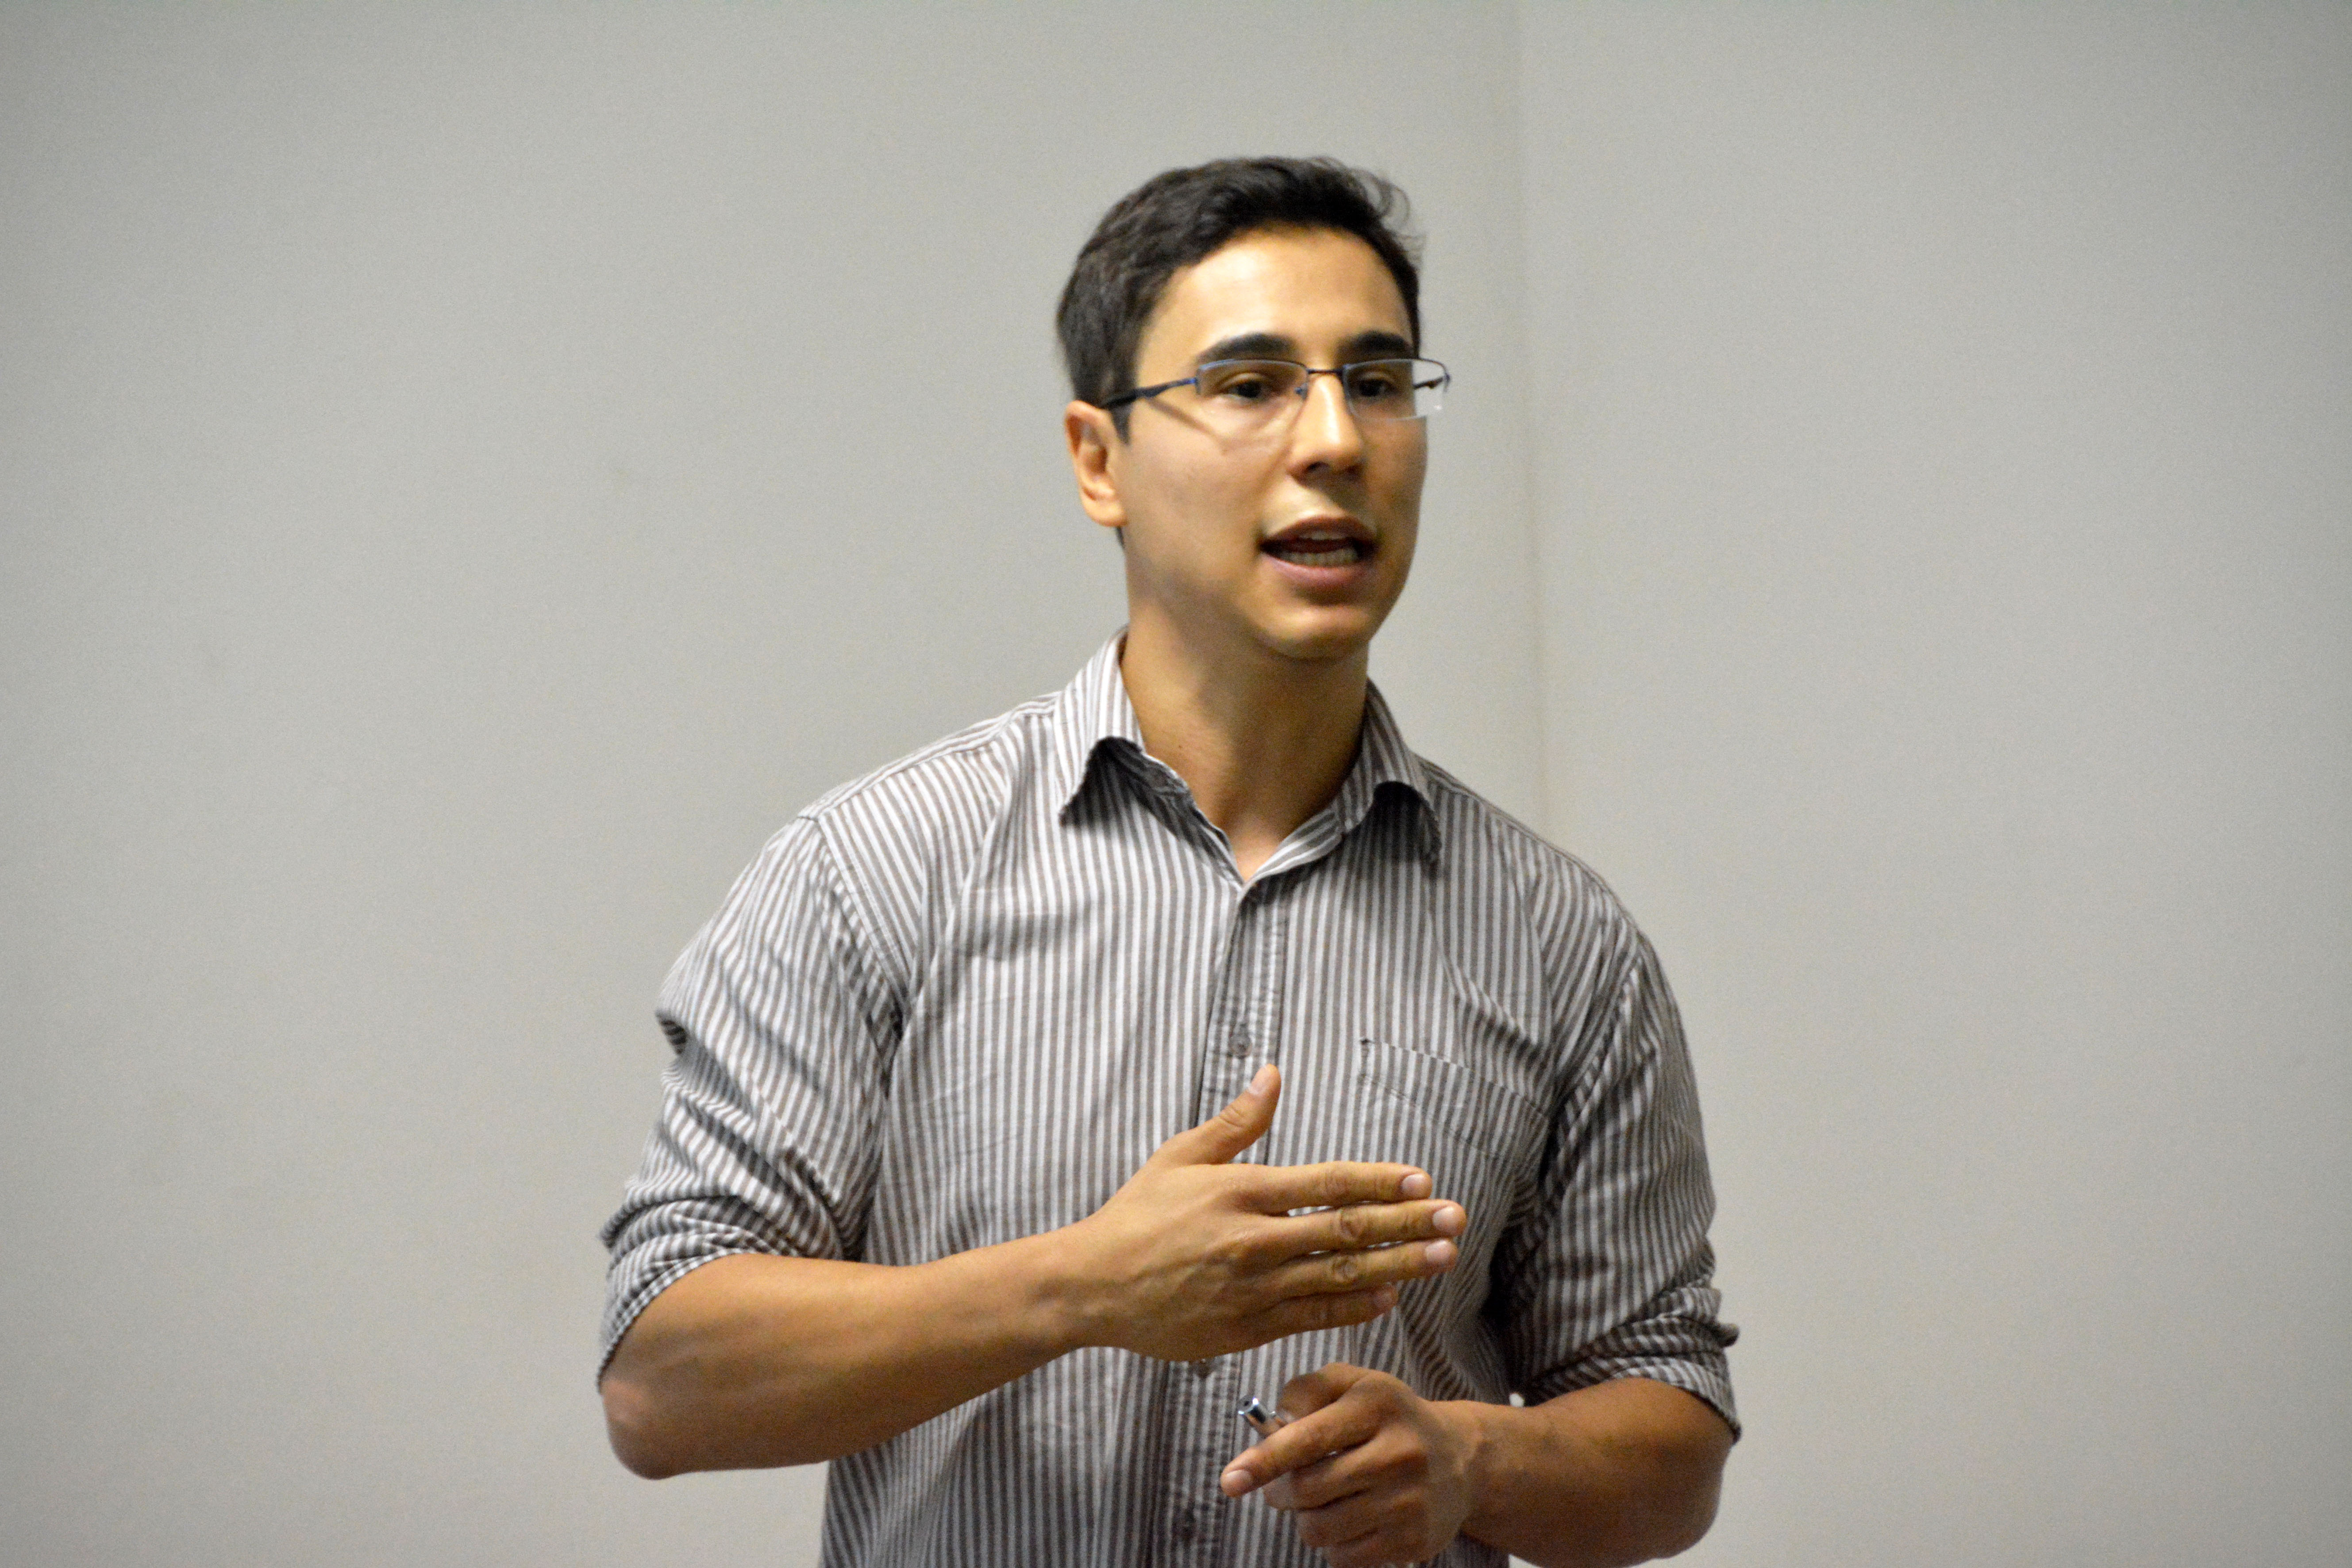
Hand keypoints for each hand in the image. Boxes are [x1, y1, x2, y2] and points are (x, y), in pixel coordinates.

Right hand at [1060, 1065, 1465, 1362]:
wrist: (1092, 1287)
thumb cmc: (1136, 1215)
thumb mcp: (1180, 1156)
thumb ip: (1236, 1121)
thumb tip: (1273, 1074)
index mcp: (1241, 1192)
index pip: (1327, 1183)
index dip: (1379, 1181)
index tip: (1421, 1179)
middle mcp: (1253, 1240)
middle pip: (1346, 1231)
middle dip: (1407, 1224)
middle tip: (1455, 1218)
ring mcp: (1253, 1288)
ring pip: (1340, 1277)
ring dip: (1398, 1266)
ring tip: (1443, 1257)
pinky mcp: (1246, 1328)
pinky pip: (1313, 1316)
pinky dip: (1355, 1306)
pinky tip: (1390, 1296)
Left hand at [1220, 1364, 1476, 1567]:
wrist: (1459, 1460)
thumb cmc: (1387, 1418)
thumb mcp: (1352, 1385)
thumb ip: (1305, 1391)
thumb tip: (1271, 1428)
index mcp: (1377, 1404)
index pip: (1308, 1438)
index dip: (1264, 1461)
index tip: (1231, 1481)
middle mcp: (1398, 1452)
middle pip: (1307, 1490)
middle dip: (1281, 1491)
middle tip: (1286, 1484)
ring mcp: (1408, 1501)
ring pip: (1319, 1529)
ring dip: (1306, 1518)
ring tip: (1324, 1499)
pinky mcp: (1413, 1541)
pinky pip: (1342, 1557)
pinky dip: (1333, 1543)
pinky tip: (1351, 1518)